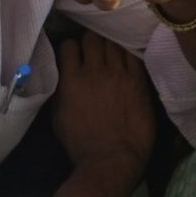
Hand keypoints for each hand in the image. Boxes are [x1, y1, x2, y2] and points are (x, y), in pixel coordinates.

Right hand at [52, 31, 154, 171]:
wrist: (112, 159)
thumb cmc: (81, 144)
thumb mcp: (58, 117)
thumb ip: (60, 90)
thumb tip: (62, 75)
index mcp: (71, 80)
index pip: (69, 45)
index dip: (71, 47)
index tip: (74, 53)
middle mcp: (94, 71)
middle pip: (92, 38)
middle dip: (91, 41)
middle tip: (93, 49)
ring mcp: (118, 73)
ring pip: (113, 43)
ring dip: (110, 45)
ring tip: (110, 52)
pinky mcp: (138, 80)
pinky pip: (133, 55)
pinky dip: (127, 53)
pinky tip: (126, 58)